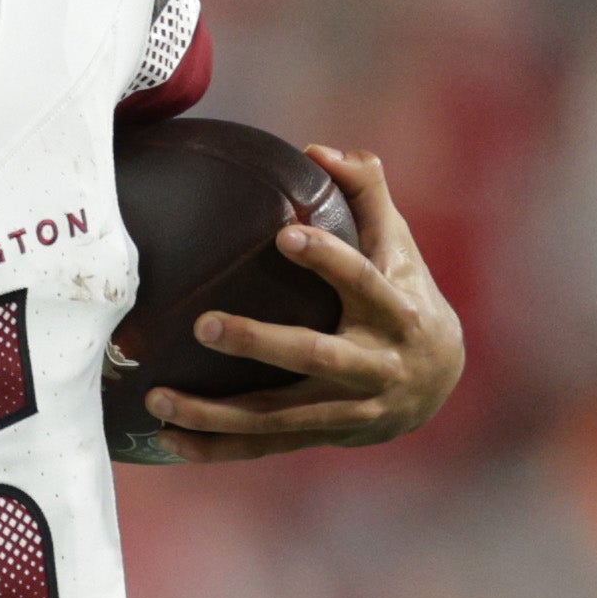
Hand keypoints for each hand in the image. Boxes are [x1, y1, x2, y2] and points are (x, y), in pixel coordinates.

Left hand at [133, 145, 463, 461]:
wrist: (439, 383)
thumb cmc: (407, 295)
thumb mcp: (399, 246)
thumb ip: (367, 193)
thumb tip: (318, 149)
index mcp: (396, 311)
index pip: (363, 282)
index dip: (329, 260)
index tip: (285, 235)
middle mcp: (375, 365)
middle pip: (314, 357)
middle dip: (261, 343)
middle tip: (205, 324)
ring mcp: (347, 409)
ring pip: (278, 416)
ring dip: (216, 412)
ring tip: (157, 397)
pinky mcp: (322, 435)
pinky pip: (264, 446)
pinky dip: (216, 448)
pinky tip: (168, 440)